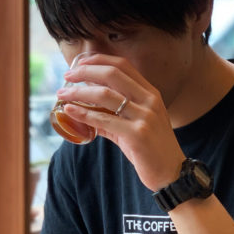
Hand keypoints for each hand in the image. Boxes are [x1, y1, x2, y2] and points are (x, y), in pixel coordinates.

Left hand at [56, 53, 182, 189]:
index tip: (79, 62)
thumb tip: (84, 111)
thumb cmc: (150, 150)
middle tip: (67, 75)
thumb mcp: (133, 126)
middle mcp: (149, 100)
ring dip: (78, 92)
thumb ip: (111, 116)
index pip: (123, 65)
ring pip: (105, 95)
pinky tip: (70, 110)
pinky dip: (84, 113)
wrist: (171, 173)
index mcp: (150, 93)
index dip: (99, 60)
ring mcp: (145, 116)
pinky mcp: (138, 134)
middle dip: (85, 71)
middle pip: (112, 74)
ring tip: (62, 94)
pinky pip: (104, 119)